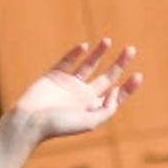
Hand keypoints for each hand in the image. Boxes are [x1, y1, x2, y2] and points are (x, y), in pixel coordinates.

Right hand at [10, 39, 140, 140]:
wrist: (28, 122)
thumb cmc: (58, 126)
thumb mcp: (89, 122)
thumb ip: (106, 110)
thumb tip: (116, 92)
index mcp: (93, 108)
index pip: (116, 96)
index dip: (128, 87)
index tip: (138, 75)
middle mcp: (83, 96)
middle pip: (107, 77)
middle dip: (119, 64)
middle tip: (131, 49)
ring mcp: (69, 84)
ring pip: (89, 65)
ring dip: (99, 53)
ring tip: (108, 41)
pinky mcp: (54, 76)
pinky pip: (67, 61)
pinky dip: (75, 53)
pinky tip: (85, 46)